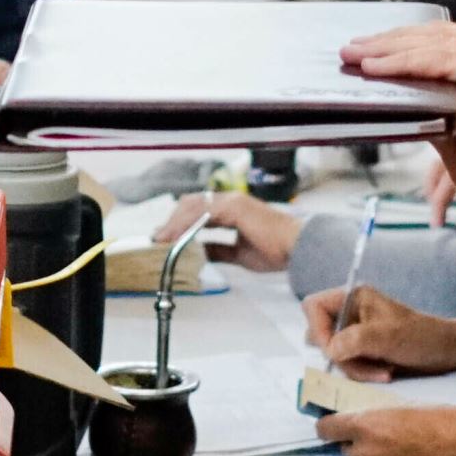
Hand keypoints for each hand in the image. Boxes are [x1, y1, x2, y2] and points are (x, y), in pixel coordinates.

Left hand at [158, 192, 301, 270]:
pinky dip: (185, 225)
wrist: (297, 248)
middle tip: (159, 237)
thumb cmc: (277, 250)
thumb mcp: (239, 253)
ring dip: (175, 223)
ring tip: (161, 239)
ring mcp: (232, 202)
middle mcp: (231, 201)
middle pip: (191, 204)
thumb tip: (202, 252)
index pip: (199, 210)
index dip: (180, 222)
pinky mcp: (234, 208)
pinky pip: (202, 214)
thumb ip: (220, 249)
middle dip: (173, 221)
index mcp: (233, 210)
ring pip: (193, 206)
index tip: (166, 236)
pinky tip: (175, 236)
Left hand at [312, 403, 455, 455]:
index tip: (336, 429)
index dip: (331, 428)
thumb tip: (369, 420)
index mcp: (367, 425)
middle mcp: (365, 454)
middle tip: (386, 443)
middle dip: (360, 447)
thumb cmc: (450, 424)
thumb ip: (383, 417)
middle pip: (347, 451)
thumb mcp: (411, 408)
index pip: (326, 429)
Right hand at [315, 287, 455, 377]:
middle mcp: (349, 313)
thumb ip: (355, 340)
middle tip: (362, 363)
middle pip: (320, 335)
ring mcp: (354, 333)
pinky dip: (362, 373)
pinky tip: (383, 373)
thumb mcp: (388, 336)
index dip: (318, 330)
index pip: (313, 307)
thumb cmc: (421, 336)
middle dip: (340, 356)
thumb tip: (330, 351)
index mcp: (353, 297)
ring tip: (381, 371)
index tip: (334, 352)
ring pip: (333, 355)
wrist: (444, 352)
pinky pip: (346, 366)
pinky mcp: (361, 351)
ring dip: (354, 368)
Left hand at [346, 20, 455, 249]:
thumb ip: (443, 126)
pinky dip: (412, 64)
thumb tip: (411, 110)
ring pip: (446, 46)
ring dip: (396, 50)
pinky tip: (381, 68)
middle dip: (396, 43)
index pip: (455, 52)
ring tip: (358, 57)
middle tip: (354, 50)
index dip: (412, 51)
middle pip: (447, 40)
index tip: (372, 59)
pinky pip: (452, 63)